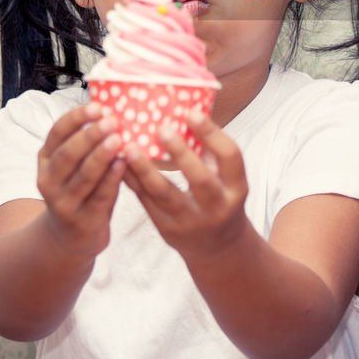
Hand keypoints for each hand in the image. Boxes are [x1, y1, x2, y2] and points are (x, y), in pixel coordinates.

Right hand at [36, 102, 125, 259]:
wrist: (70, 238)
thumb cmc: (80, 191)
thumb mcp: (73, 167)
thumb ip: (85, 144)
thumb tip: (113, 110)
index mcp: (46, 161)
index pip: (56, 134)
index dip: (76, 119)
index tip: (98, 106)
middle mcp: (49, 181)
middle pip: (68, 154)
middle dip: (90, 135)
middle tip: (112, 120)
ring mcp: (64, 203)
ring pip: (83, 176)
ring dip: (101, 156)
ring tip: (118, 139)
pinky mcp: (82, 221)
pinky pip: (99, 196)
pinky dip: (112, 178)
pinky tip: (124, 163)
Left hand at [122, 112, 251, 263]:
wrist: (217, 247)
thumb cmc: (220, 198)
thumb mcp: (227, 178)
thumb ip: (211, 152)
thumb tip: (187, 111)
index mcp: (237, 187)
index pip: (229, 157)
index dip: (212, 134)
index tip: (191, 113)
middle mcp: (217, 206)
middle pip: (200, 179)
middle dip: (180, 153)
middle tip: (161, 129)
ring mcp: (191, 222)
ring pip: (166, 195)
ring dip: (146, 170)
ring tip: (130, 148)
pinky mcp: (168, 230)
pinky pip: (147, 203)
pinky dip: (133, 182)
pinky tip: (122, 164)